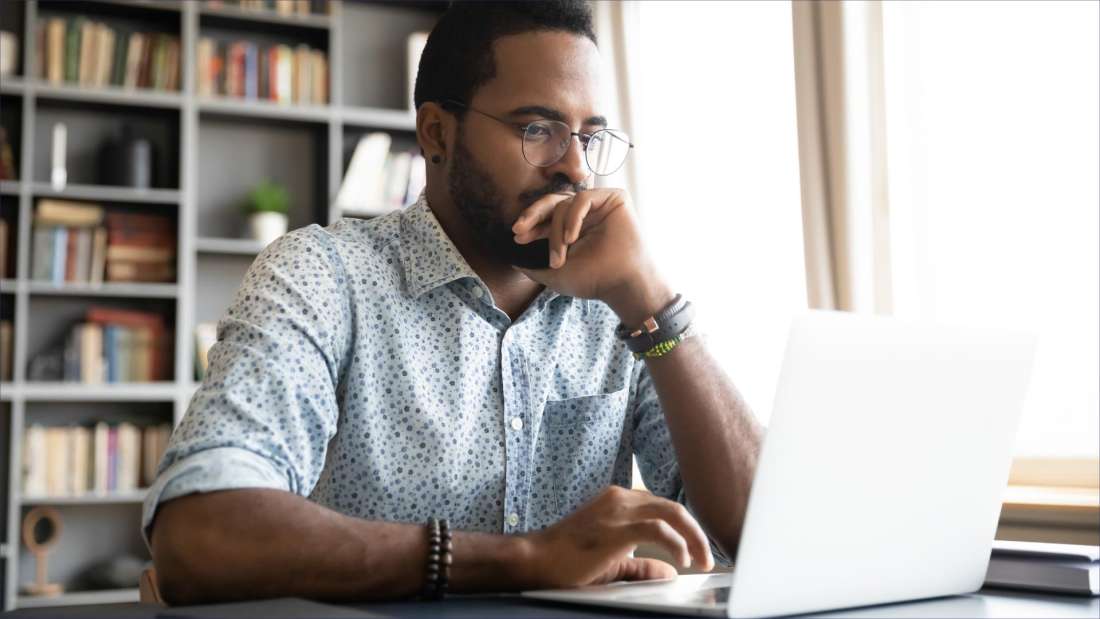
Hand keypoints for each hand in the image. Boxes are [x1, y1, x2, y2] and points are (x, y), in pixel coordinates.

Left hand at [511, 188, 673, 325]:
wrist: (621, 284)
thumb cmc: (593, 281)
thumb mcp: (554, 275)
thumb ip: (533, 267)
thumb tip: (512, 262)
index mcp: (573, 228)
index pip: (547, 217)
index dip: (531, 224)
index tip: (517, 237)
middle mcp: (586, 214)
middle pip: (553, 202)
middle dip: (532, 215)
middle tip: (519, 229)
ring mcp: (599, 205)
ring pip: (565, 204)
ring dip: (557, 231)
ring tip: (561, 255)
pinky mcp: (614, 198)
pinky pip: (583, 198)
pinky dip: (573, 217)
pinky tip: (572, 237)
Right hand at [516, 486, 714, 588]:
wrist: (535, 560)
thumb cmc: (566, 560)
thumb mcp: (612, 562)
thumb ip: (641, 564)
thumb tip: (669, 571)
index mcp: (619, 501)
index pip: (663, 507)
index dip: (685, 528)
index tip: (697, 549)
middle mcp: (621, 498)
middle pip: (673, 507)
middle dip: (696, 532)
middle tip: (707, 557)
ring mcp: (618, 510)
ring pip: (672, 513)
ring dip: (693, 538)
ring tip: (701, 560)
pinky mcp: (616, 528)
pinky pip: (658, 530)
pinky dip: (676, 544)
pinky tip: (682, 560)